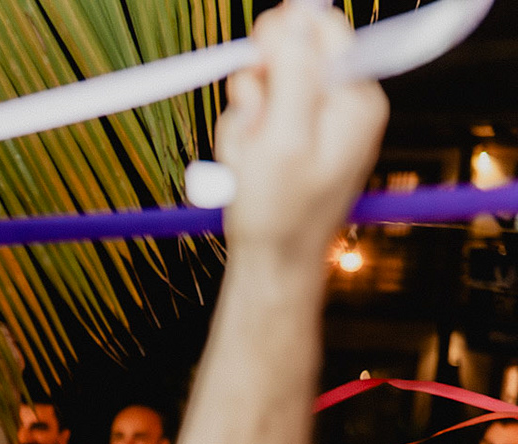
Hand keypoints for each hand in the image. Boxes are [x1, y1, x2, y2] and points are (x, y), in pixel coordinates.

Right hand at [216, 3, 386, 264]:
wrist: (272, 265)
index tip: (255, 58)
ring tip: (247, 162)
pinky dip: (243, 140)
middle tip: (251, 125)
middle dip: (257, 86)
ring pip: (265, 90)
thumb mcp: (282, 138)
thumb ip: (292, 72)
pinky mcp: (293, 142)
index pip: (326, 30)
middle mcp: (341, 106)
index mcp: (355, 99)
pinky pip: (258, 119)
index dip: (284, 34)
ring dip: (243, 121)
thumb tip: (295, 18)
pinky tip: (246, 169)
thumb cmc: (280, 212)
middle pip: (289, 58)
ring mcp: (316, 125)